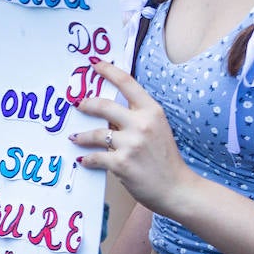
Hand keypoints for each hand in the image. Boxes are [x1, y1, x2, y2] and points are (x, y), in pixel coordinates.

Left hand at [71, 60, 193, 213]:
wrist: (177, 189)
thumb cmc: (166, 159)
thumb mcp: (158, 129)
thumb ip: (137, 117)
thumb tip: (109, 111)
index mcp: (152, 111)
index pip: (127, 82)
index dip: (108, 70)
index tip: (94, 64)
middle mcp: (142, 124)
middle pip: (104, 105)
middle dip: (86, 104)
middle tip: (78, 104)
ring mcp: (131, 144)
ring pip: (96, 133)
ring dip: (82, 136)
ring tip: (76, 138)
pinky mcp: (121, 164)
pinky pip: (96, 157)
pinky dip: (87, 159)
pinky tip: (84, 159)